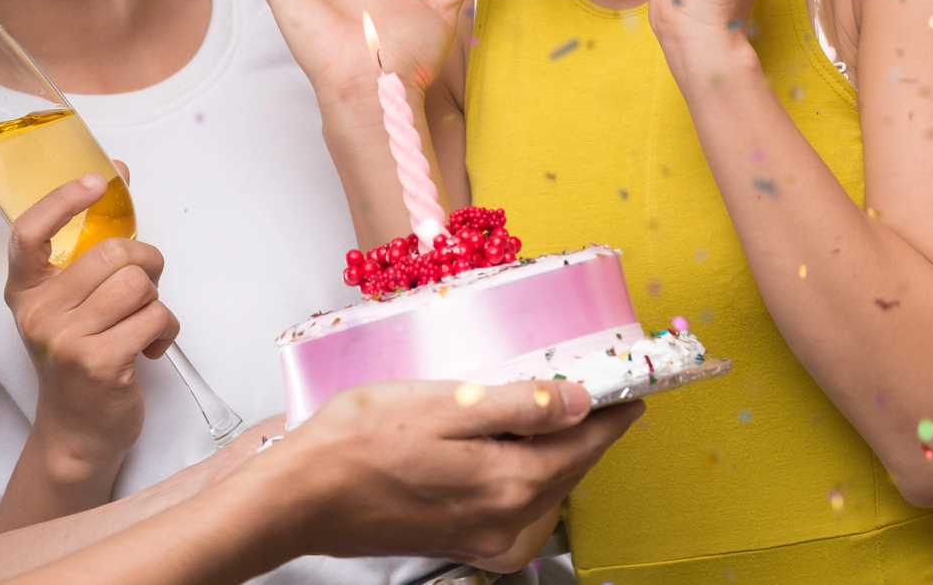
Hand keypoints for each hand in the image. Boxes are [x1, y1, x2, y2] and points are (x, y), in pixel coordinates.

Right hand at [5, 170, 176, 486]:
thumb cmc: (84, 353)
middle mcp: (37, 313)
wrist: (78, 431)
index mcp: (26, 290)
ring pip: (138, 283)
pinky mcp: (97, 364)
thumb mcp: (75, 300)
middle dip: (148, 261)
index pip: (29, 233)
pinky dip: (166, 328)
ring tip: (144, 320)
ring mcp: (63, 341)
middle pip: (113, 252)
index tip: (97, 181)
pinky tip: (151, 347)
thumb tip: (119, 172)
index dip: (63, 199)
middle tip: (146, 286)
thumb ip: (92, 241)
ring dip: (157, 298)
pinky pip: (154, 316)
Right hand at [272, 379, 642, 561]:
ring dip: (555, 453)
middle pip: (568, 471)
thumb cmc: (358, 442)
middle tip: (597, 393)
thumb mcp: (448, 403)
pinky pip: (513, 505)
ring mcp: (481, 536)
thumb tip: (581, 402)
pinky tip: (507, 446)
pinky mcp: (459, 539)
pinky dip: (524, 475)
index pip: (584, 446)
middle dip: (586, 431)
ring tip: (552, 411)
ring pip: (543, 490)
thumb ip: (523, 405)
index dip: (612, 414)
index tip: (633, 393)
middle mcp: (503, 522)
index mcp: (508, 484)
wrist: (299, 496)